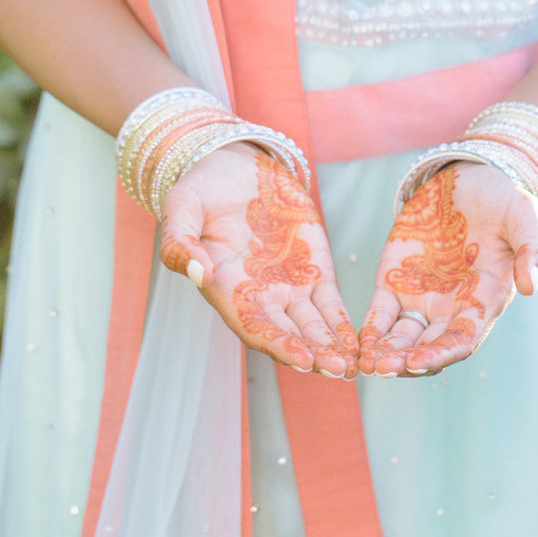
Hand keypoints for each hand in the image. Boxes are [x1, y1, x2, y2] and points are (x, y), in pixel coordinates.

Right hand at [158, 145, 357, 378]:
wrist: (235, 168)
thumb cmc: (202, 190)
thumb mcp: (182, 206)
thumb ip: (180, 241)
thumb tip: (198, 272)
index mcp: (226, 287)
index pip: (252, 325)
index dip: (276, 343)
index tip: (300, 357)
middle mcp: (258, 295)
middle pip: (287, 334)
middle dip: (312, 354)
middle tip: (337, 369)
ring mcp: (287, 285)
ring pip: (311, 326)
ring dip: (330, 347)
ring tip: (351, 365)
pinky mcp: (312, 269)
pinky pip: (330, 304)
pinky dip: (342, 324)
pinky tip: (357, 343)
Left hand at [358, 163, 537, 377]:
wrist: (472, 181)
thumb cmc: (505, 202)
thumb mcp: (524, 218)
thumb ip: (532, 249)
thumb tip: (531, 286)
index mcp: (483, 301)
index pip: (461, 340)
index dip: (440, 355)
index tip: (418, 363)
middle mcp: (451, 308)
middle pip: (426, 347)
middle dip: (405, 362)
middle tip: (382, 368)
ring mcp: (422, 297)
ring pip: (401, 337)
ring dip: (385, 353)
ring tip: (366, 363)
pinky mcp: (396, 280)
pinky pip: (380, 314)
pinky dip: (370, 331)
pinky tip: (357, 345)